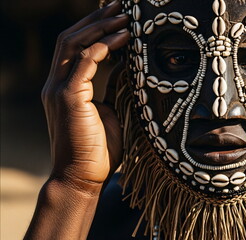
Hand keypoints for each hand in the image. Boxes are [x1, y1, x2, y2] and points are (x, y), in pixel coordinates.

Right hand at [41, 1, 128, 191]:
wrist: (83, 177)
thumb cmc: (99, 149)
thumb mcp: (110, 111)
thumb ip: (113, 88)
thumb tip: (129, 68)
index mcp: (66, 86)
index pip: (75, 46)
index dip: (94, 27)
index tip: (117, 15)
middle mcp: (57, 83)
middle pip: (72, 38)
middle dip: (97, 19)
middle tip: (121, 5)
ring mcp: (59, 89)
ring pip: (74, 44)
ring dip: (101, 27)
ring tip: (125, 15)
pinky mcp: (68, 98)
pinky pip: (85, 62)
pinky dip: (104, 46)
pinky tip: (123, 37)